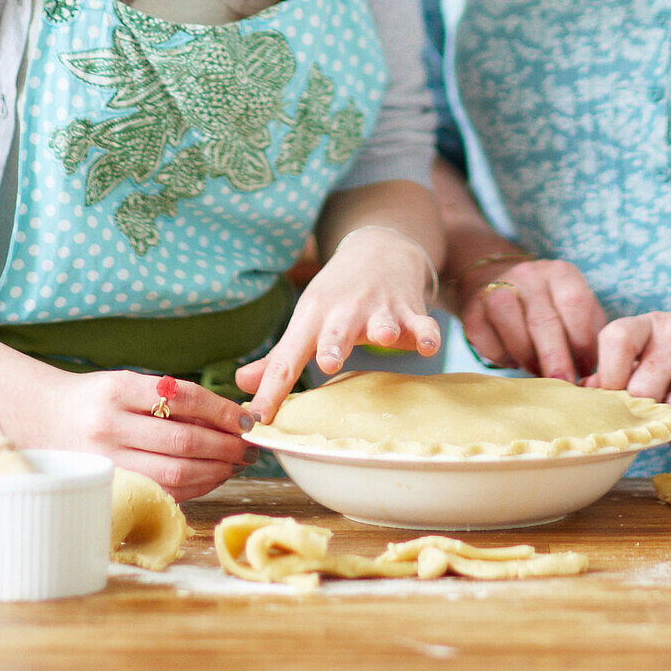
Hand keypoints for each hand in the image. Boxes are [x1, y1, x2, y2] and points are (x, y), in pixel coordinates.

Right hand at [39, 369, 253, 501]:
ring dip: (216, 470)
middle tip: (250, 447)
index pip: (184, 398)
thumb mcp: (130, 384)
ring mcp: (107, 460)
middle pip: (183, 441)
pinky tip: (212, 476)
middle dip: (226, 446)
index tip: (247, 420)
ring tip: (236, 463)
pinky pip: (163, 491)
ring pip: (175, 472)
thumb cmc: (100, 400)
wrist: (43, 418)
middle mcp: (110, 426)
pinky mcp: (110, 485)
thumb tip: (233, 419)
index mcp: (119, 390)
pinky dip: (196, 486)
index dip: (223, 411)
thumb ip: (174, 399)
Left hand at [236, 227, 441, 421]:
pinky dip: (427, 333)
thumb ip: (279, 358)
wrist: (377, 249)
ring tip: (382, 336)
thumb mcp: (306, 320)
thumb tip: (241, 385)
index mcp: (311, 319)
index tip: (255, 420)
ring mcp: (379, 310)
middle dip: (332, 346)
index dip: (270, 391)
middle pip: (334, 332)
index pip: (286, 359)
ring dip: (383, 328)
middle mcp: (343, 313)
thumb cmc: (336, 297)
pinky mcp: (409, 310)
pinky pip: (421, 323)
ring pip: (381, 322)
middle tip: (328, 362)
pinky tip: (429, 345)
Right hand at [455, 258, 606, 381]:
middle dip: (555, 357)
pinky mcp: (472, 308)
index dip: (582, 340)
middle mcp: (529, 275)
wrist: (500, 284)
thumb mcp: (576, 312)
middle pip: (542, 318)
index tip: (587, 369)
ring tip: (537, 371)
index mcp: (561, 273)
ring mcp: (497, 288)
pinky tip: (513, 359)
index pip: (576, 303)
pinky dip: (500, 355)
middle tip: (564, 384)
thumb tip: (596, 376)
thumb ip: (589, 336)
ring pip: (507, 320)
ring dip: (525, 354)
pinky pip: (484, 335)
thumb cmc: (550, 309)